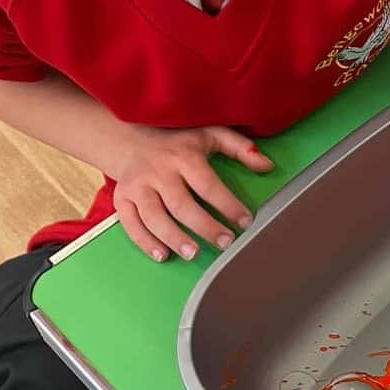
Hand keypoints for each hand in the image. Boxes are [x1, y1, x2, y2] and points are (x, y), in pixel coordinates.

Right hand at [110, 126, 273, 261]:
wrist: (130, 139)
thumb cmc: (179, 141)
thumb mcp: (211, 134)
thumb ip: (241, 148)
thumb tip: (268, 165)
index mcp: (184, 156)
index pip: (207, 184)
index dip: (227, 204)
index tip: (245, 221)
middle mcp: (158, 171)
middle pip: (181, 205)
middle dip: (204, 227)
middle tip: (225, 243)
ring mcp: (137, 186)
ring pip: (154, 217)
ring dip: (174, 238)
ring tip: (194, 253)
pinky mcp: (122, 199)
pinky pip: (131, 224)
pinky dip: (145, 242)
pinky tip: (163, 255)